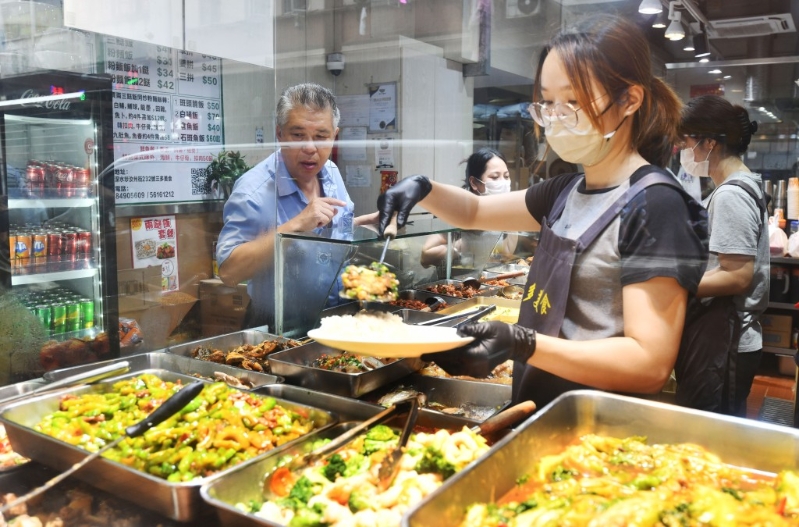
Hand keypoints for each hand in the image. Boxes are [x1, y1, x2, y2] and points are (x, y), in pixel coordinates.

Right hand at [286, 197, 345, 230]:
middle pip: (332, 210)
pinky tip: (316, 223)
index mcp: (317, 200)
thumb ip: (327, 210)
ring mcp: (317, 207)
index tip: (344, 204)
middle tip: (319, 219)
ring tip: (317, 221)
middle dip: (328, 217)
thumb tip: (336, 210)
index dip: (338, 202)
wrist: (298, 224)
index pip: (330, 200)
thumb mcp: (318, 212)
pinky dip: (323, 224)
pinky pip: (327, 220)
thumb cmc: (307, 219)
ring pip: (330, 215)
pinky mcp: (317, 214)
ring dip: (325, 221)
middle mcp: (317, 202)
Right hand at [377, 175, 431, 236]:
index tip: (382, 234)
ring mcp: (383, 203)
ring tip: (389, 232)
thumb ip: (403, 214)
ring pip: (384, 216)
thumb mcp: (409, 202)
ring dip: (387, 224)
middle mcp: (382, 200)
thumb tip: (399, 226)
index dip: (383, 225)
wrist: (412, 184)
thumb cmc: (411, 191)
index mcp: (387, 198)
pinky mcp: (385, 205)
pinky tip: (390, 225)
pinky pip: (385, 215)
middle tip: (383, 236)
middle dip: (383, 225)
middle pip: (382, 216)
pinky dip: (388, 220)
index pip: (384, 214)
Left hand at [421, 321, 535, 377]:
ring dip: (444, 363)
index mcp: (478, 356)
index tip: (425, 353)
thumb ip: (471, 329)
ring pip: (455, 370)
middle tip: (426, 354)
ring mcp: (478, 372)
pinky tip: (448, 356)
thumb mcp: (487, 327)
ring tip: (435, 354)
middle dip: (438, 360)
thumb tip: (456, 332)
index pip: (453, 356)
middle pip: (451, 366)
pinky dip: (452, 364)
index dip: (438, 354)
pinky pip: (461, 370)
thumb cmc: (503, 333)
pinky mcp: (478, 372)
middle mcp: (476, 367)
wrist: (516, 344)